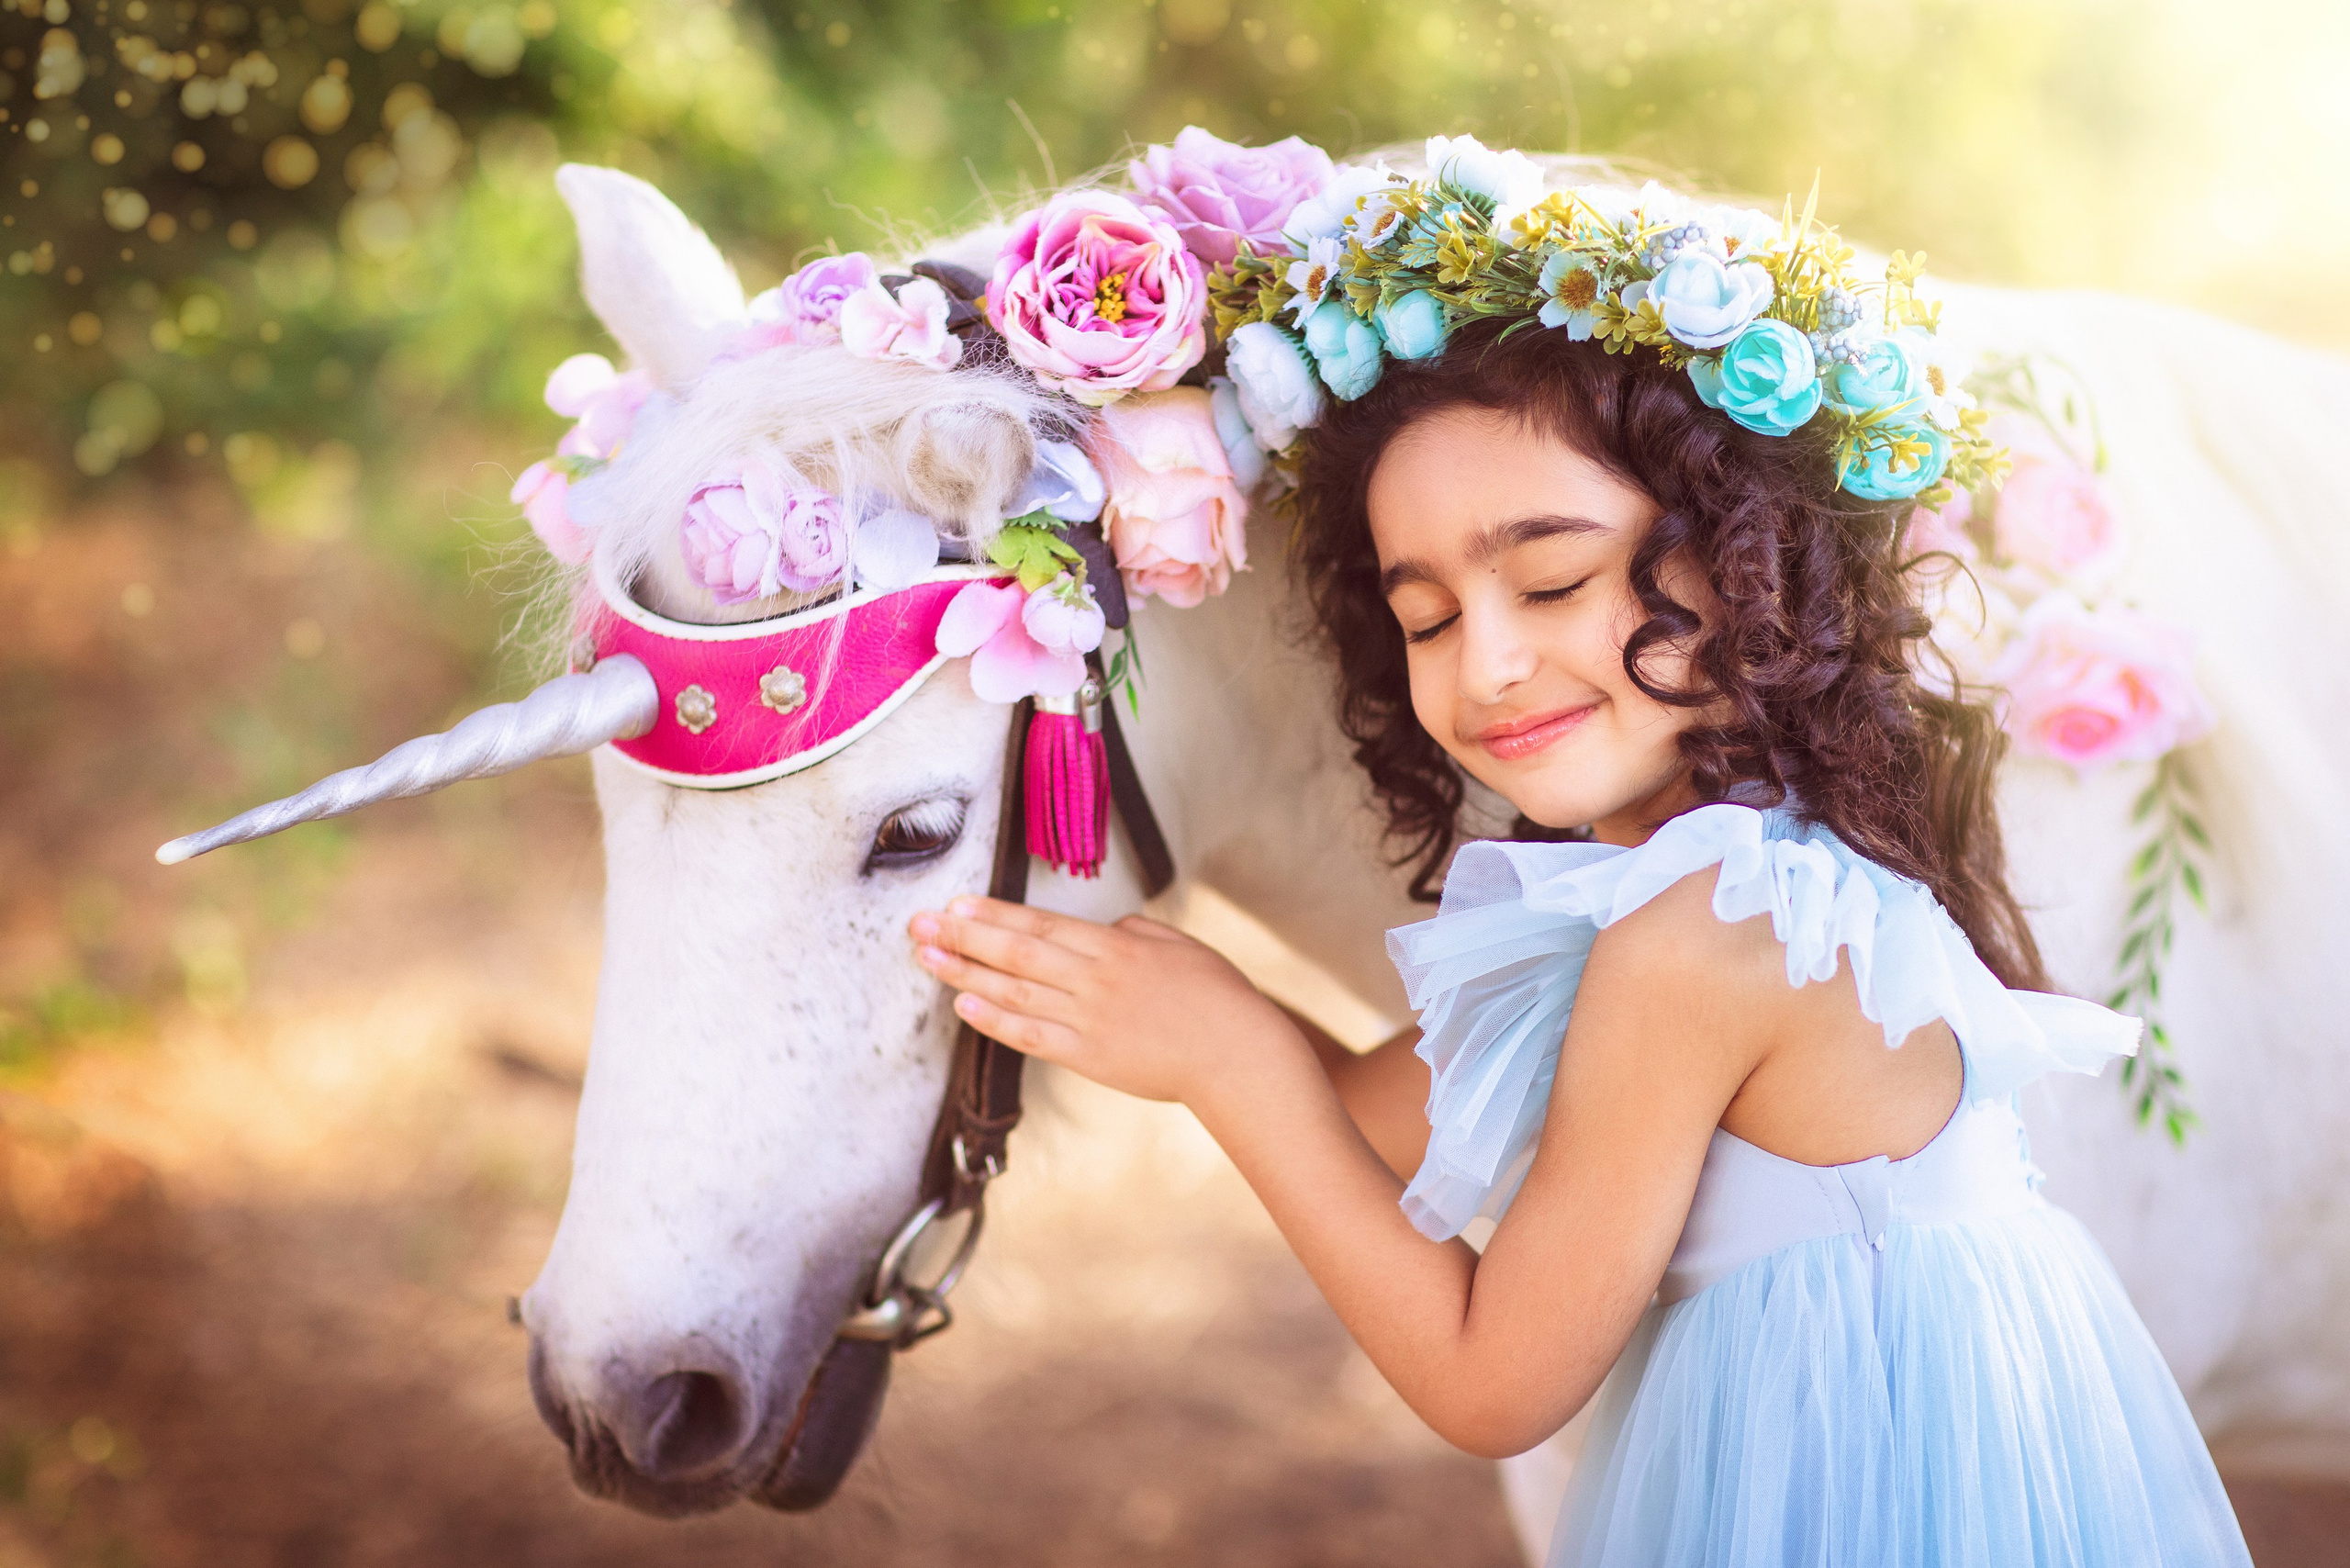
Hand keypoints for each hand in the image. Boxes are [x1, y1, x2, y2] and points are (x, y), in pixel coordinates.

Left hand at [908, 897, 1303, 1105]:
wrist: (1238, 1054)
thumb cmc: (1217, 997)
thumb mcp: (1180, 946)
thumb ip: (1138, 933)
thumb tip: (1110, 929)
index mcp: (1116, 946)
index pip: (1041, 924)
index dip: (994, 913)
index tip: (955, 902)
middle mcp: (1095, 978)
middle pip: (1016, 952)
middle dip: (964, 935)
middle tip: (919, 923)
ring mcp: (1089, 1018)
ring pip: (1015, 990)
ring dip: (966, 972)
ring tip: (927, 958)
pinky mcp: (1090, 1056)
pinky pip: (1032, 1035)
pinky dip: (995, 1021)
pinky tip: (963, 1005)